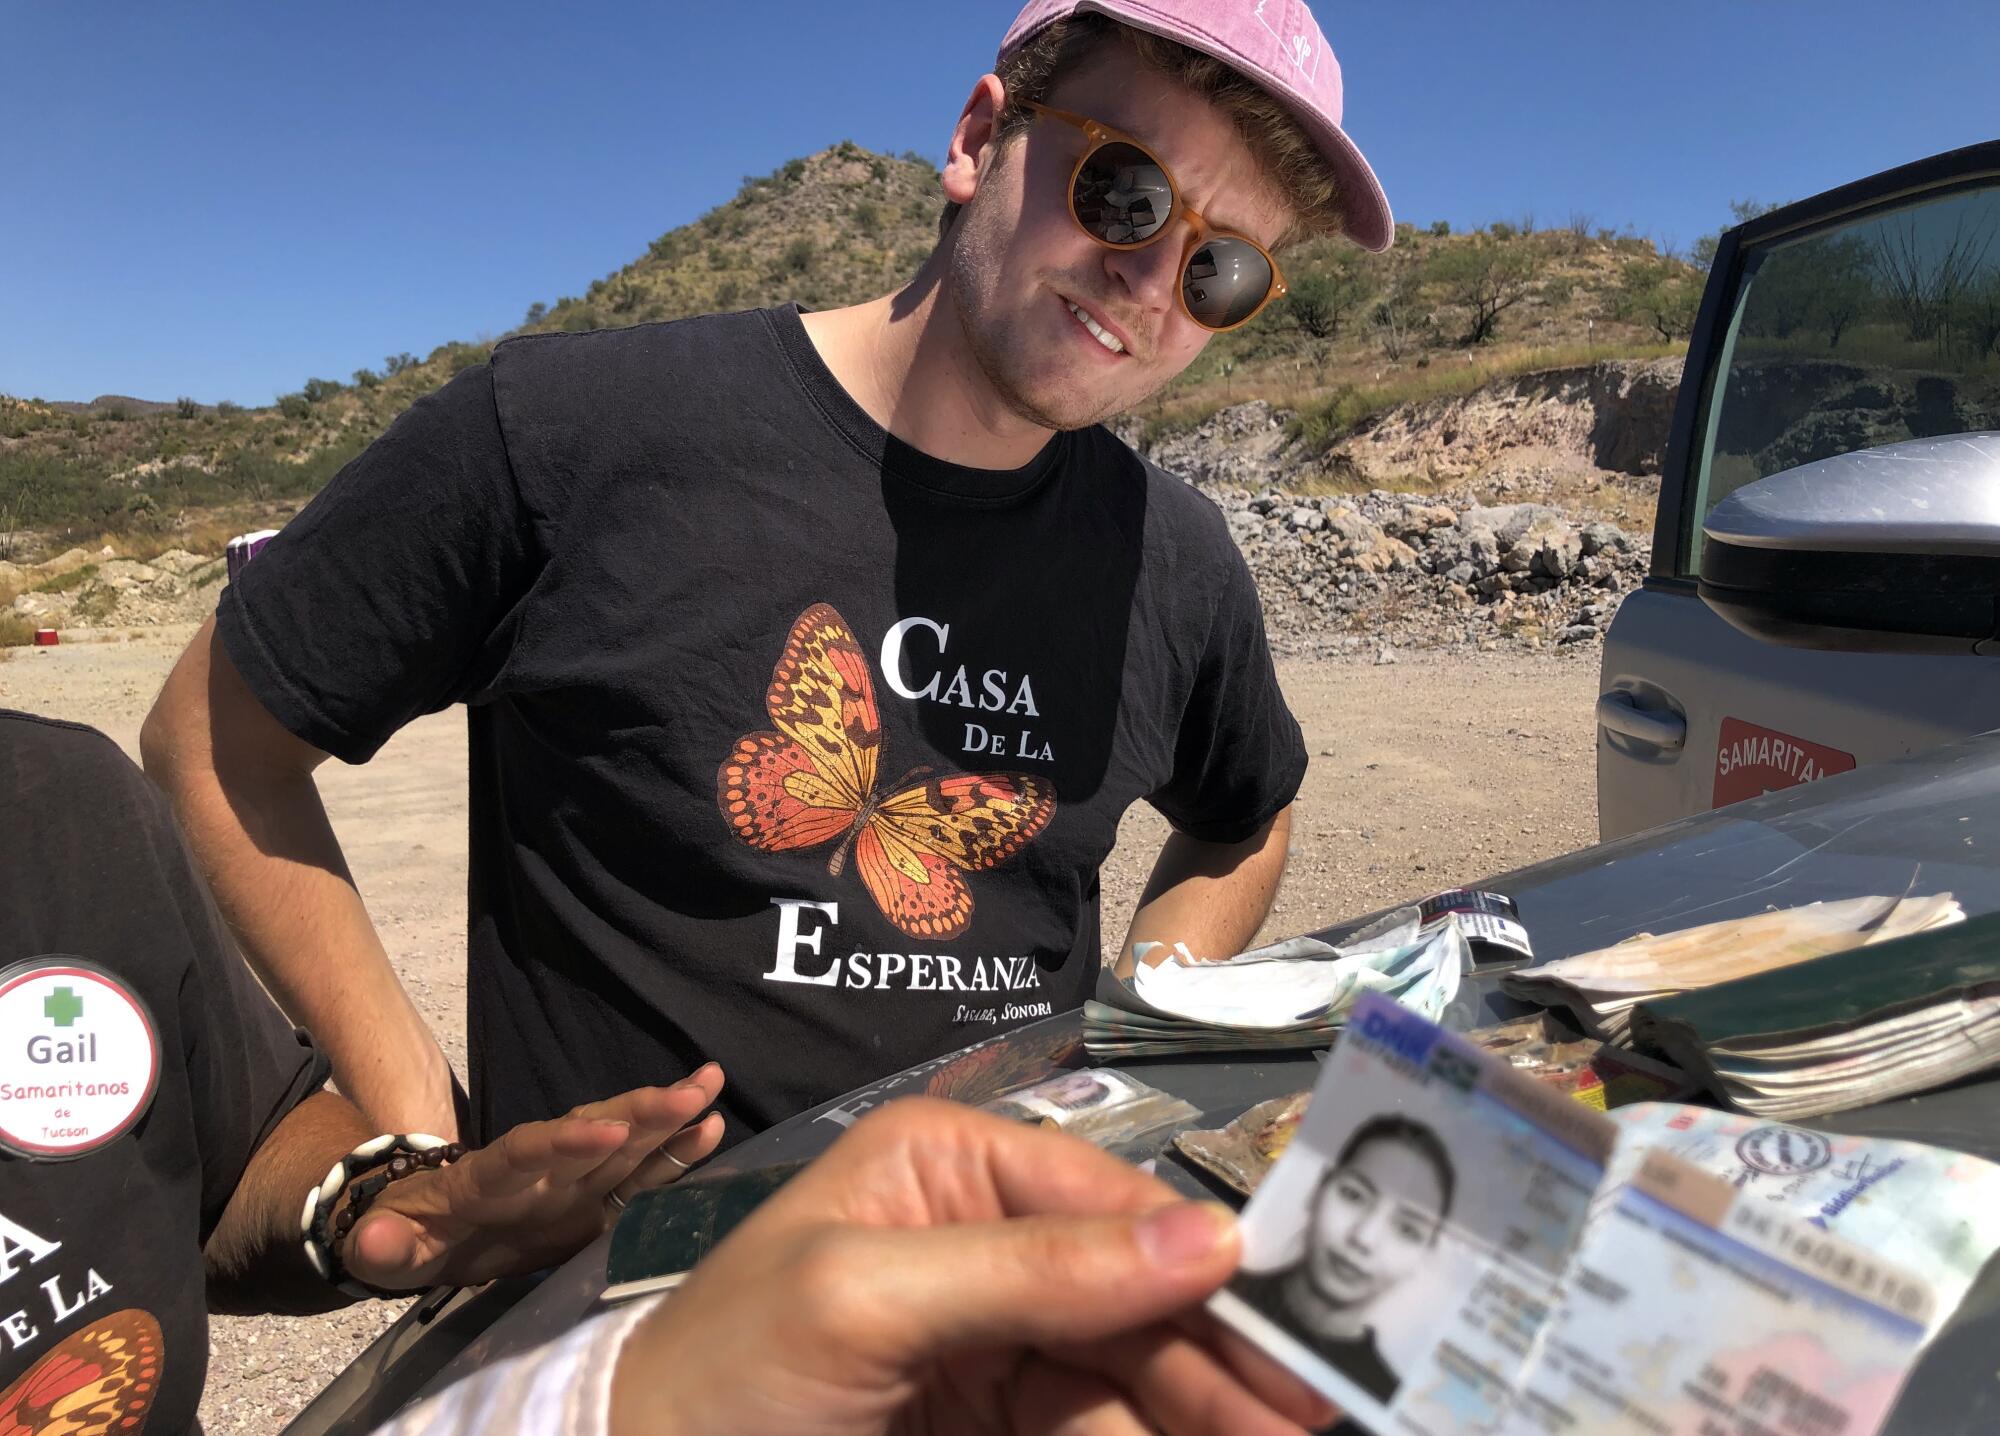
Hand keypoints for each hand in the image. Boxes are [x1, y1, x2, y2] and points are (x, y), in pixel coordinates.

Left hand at [341, 1064, 725, 1290]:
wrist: (429, 1229)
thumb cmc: (406, 1235)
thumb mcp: (382, 1246)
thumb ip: (379, 1245)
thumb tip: (370, 1241)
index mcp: (486, 1180)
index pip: (524, 1153)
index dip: (561, 1142)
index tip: (602, 1131)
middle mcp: (538, 1170)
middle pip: (590, 1134)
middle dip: (638, 1113)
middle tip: (691, 1089)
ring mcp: (568, 1182)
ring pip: (623, 1145)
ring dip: (666, 1118)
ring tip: (710, 1087)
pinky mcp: (591, 1204)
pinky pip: (637, 1177)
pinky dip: (673, 1156)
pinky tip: (711, 1131)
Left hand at [610, 1098, 1335, 1435]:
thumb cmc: (732, 1368)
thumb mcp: (867, 1299)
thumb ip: (1037, 1270)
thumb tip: (1211, 1240)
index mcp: (951, 1167)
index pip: (1105, 1205)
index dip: (1203, 1262)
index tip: (1297, 1317)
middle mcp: (989, 1240)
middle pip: (1138, 1296)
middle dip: (1223, 1355)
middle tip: (1319, 1408)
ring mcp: (1000, 1342)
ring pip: (1138, 1372)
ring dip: (1213, 1408)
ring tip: (1293, 1433)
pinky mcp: (1002, 1424)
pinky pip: (1106, 1426)